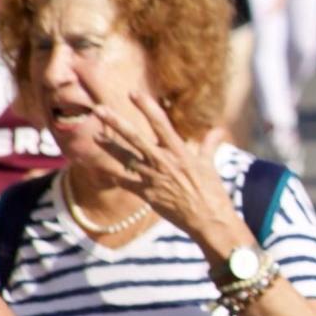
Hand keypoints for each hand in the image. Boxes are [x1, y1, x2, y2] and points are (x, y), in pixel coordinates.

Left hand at [86, 85, 239, 241]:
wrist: (209, 221)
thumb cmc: (212, 194)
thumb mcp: (210, 166)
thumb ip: (209, 145)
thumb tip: (219, 131)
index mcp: (179, 152)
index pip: (161, 124)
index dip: (146, 107)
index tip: (133, 93)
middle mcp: (163, 162)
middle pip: (134, 137)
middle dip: (115, 122)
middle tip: (99, 109)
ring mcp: (153, 178)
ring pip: (125, 158)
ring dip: (109, 147)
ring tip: (96, 137)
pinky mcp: (147, 195)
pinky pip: (125, 183)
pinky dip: (113, 177)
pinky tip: (101, 170)